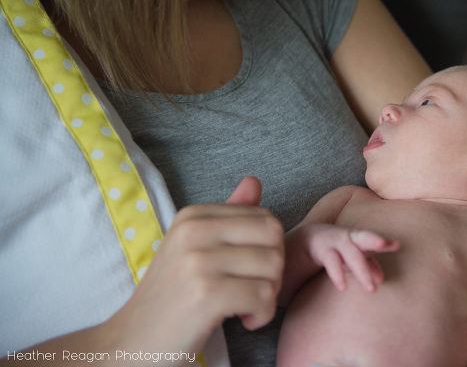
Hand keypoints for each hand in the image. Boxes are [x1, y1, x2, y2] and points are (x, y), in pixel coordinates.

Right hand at [105, 176, 283, 353]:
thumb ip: (228, 216)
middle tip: (253, 290)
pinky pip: (264, 296)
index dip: (269, 249)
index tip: (247, 273)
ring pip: (274, 266)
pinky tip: (244, 321)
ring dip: (269, 295)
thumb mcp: (194, 249)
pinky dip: (262, 315)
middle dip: (275, 269)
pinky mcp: (206, 294)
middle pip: (275, 237)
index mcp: (194, 215)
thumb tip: (254, 181)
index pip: (265, 217)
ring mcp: (198, 261)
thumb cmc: (171, 298)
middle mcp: (194, 231)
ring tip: (245, 307)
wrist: (132, 343)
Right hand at [304, 224, 398, 291]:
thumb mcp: (353, 257)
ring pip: (350, 254)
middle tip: (383, 244)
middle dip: (374, 240)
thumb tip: (381, 280)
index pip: (375, 240)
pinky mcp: (322, 250)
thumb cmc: (339, 250)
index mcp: (360, 238)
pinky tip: (343, 287)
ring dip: (362, 270)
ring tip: (372, 290)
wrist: (309, 240)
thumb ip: (368, 266)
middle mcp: (349, 238)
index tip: (397, 245)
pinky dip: (338, 274)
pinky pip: (331, 262)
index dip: (386, 242)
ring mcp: (335, 242)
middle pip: (364, 238)